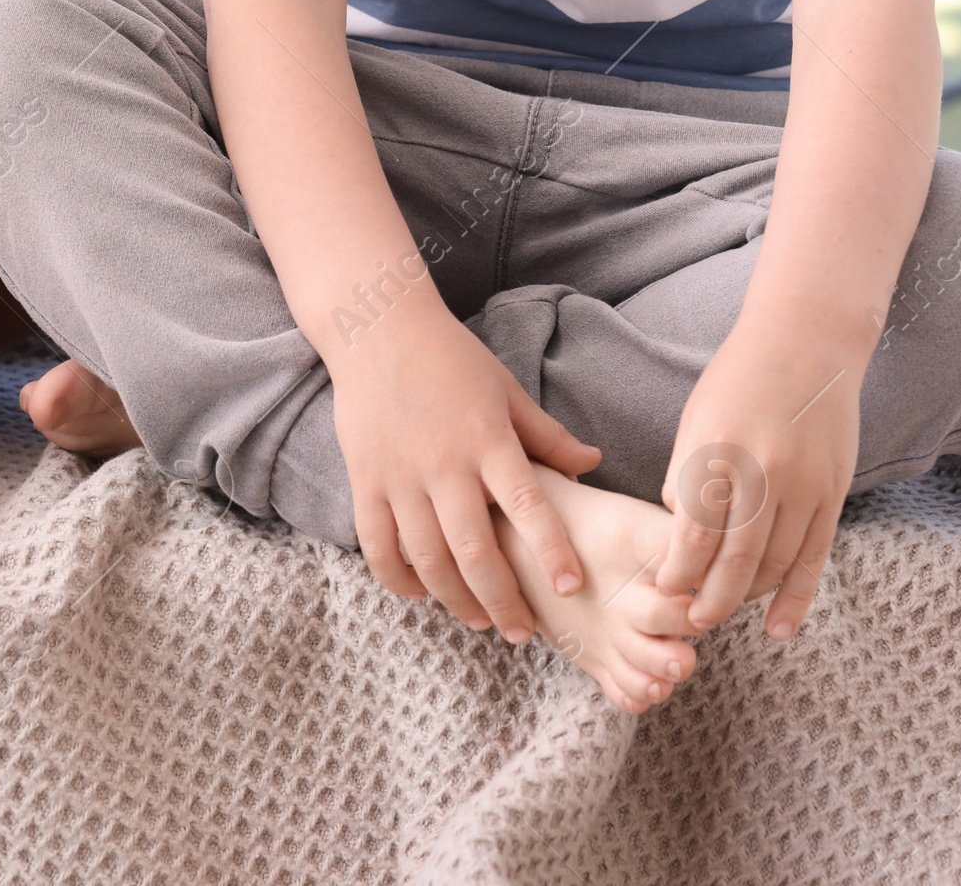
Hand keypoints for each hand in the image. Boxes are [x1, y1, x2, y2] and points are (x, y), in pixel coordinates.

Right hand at [329, 287, 601, 641]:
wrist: (378, 328)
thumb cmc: (451, 358)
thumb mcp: (505, 389)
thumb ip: (547, 434)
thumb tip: (594, 463)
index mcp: (486, 438)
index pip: (526, 503)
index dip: (550, 548)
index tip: (570, 586)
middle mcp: (442, 463)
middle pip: (474, 551)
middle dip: (502, 601)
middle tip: (523, 632)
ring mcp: (399, 477)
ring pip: (427, 560)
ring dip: (456, 601)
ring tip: (481, 620)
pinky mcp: (365, 482)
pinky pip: (378, 548)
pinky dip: (399, 581)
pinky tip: (422, 594)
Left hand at [653, 321, 861, 638]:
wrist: (808, 341)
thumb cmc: (740, 377)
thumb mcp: (697, 418)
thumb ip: (686, 479)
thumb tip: (681, 537)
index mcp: (719, 451)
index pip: (694, 533)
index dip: (678, 572)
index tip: (664, 590)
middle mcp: (763, 472)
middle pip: (735, 560)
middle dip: (710, 600)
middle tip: (692, 622)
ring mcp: (804, 484)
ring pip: (775, 563)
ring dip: (748, 597)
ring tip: (726, 611)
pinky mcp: (832, 491)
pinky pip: (814, 557)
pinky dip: (796, 597)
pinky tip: (778, 627)